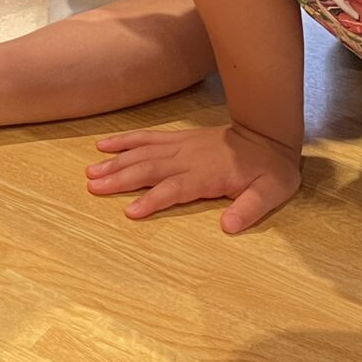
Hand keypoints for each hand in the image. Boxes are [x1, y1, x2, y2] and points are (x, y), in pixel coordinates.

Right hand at [85, 122, 301, 232]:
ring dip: (115, 163)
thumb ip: (250, 209)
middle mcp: (186, 159)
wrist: (268, 134)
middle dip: (119, 179)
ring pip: (141, 154)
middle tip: (93, 187)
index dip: (152, 200)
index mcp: (205, 176)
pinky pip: (146, 138)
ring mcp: (179, 146)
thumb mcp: (271, 192)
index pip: (173, 189)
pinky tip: (103, 145)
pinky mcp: (176, 139)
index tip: (130, 212)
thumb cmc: (270, 169)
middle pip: (147, 169)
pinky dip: (124, 141)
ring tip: (91, 172)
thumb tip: (229, 226)